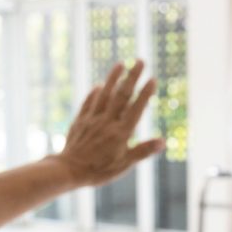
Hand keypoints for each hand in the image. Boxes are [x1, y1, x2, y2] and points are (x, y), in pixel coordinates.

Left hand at [54, 60, 164, 186]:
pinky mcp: (80, 121)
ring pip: (104, 94)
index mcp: (121, 132)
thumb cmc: (99, 171)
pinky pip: (88, 103)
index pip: (136, 108)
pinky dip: (95, 93)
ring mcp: (92, 119)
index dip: (145, 93)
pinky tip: (99, 86)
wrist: (69, 170)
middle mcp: (107, 122)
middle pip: (122, 95)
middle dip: (132, 77)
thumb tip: (163, 142)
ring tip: (120, 64)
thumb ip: (143, 151)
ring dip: (113, 78)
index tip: (152, 79)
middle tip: (140, 60)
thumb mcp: (124, 165)